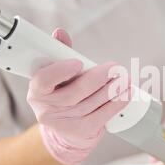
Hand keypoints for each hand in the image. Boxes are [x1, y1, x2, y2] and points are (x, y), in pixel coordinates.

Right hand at [27, 28, 130, 164]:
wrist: (67, 128)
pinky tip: (126, 93)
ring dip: (112, 90)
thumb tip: (60, 33)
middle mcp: (46, 109)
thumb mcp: (59, 74)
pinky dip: (116, 103)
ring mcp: (63, 123)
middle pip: (74, 93)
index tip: (79, 62)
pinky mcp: (80, 131)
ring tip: (125, 78)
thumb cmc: (64, 93)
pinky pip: (101, 116)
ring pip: (91, 104)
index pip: (44, 80)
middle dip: (97, 78)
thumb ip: (61, 53)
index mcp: (37, 90)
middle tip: (115, 67)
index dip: (61, 71)